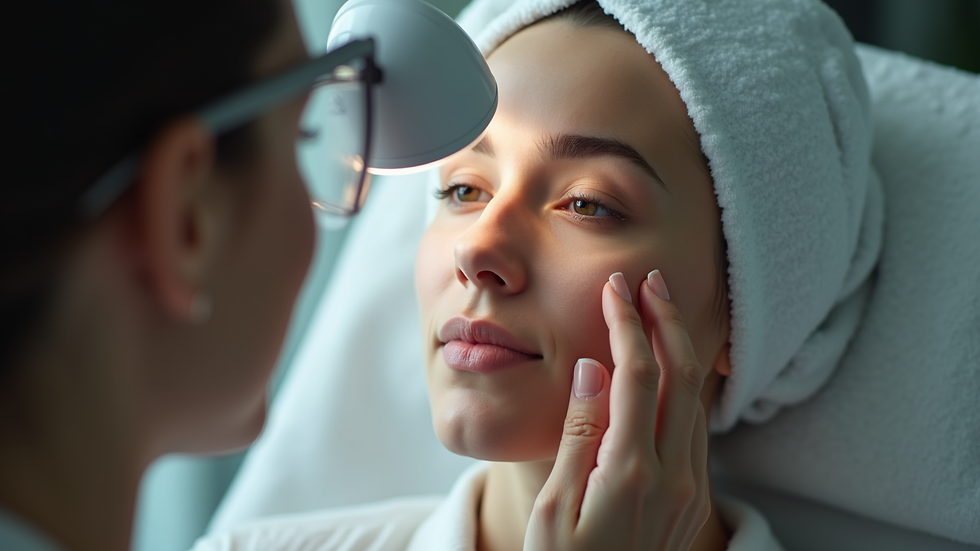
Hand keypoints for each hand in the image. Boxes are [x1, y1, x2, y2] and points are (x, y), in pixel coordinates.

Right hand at [524, 270, 711, 550]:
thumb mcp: (554, 508)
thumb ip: (577, 435)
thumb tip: (591, 366)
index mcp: (631, 474)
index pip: (638, 376)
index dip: (627, 325)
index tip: (615, 288)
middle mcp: (674, 478)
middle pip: (683, 378)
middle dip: (668, 322)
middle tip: (650, 281)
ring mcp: (691, 491)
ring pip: (699, 400)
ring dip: (682, 349)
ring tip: (663, 310)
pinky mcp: (694, 501)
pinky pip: (699, 429)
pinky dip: (689, 387)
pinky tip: (675, 368)